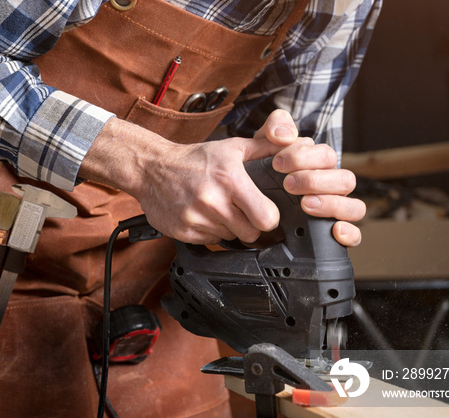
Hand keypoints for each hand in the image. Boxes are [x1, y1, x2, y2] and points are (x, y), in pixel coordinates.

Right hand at [81, 110, 363, 245]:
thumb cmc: (196, 157)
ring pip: (228, 244)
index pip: (266, 221)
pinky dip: (209, 239)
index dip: (269, 223)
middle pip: (250, 237)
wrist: (148, 167)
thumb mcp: (234, 146)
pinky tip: (202, 221)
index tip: (267, 218)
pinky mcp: (179, 234)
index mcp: (231, 181)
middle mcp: (212, 202)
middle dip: (251, 231)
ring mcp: (193, 221)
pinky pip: (207, 247)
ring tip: (221, 216)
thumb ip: (269, 144)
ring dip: (230, 235)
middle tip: (244, 217)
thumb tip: (300, 140)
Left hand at [254, 111, 364, 246]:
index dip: (303, 157)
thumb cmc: (264, 174)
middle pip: (345, 180)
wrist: (250, 207)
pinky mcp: (333, 233)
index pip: (327, 155)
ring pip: (355, 206)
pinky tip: (335, 231)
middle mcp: (333, 187)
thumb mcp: (263, 146)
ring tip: (306, 204)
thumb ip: (274, 128)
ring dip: (332, 204)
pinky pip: (355, 236)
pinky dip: (350, 233)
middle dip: (315, 180)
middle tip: (288, 184)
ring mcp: (336, 211)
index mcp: (321, 165)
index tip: (276, 163)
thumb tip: (285, 133)